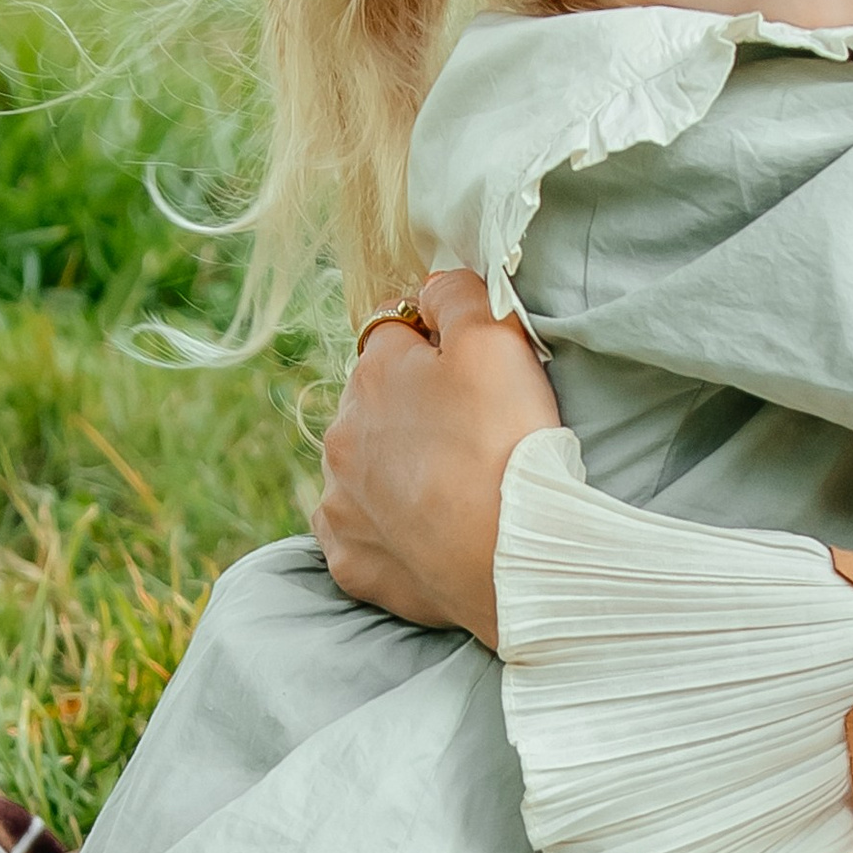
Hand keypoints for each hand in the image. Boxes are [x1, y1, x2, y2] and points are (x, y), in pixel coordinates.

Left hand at [314, 268, 560, 646]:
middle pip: (375, 406)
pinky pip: (362, 537)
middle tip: (474, 437)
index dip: (440, 348)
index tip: (478, 377)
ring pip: (363, 472)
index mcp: (372, 375)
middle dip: (413, 412)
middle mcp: (340, 437)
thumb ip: (458, 294)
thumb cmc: (507, 439)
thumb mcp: (496, 335)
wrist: (512, 555)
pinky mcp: (352, 564)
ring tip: (456, 490)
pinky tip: (429, 536)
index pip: (396, 335)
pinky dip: (390, 533)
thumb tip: (431, 288)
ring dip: (396, 472)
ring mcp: (341, 505)